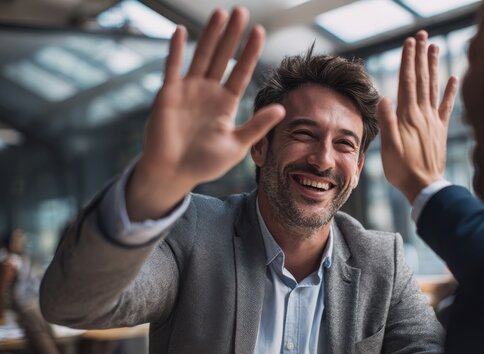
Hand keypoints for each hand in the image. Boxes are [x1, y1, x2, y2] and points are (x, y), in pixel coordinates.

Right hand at [127, 7, 285, 220]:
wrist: (173, 174)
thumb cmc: (204, 164)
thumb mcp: (236, 145)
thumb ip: (257, 126)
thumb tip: (282, 108)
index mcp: (225, 104)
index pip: (241, 72)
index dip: (250, 52)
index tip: (260, 32)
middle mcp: (208, 92)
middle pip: (223, 57)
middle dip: (232, 35)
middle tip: (242, 12)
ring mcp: (188, 91)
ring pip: (201, 56)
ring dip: (210, 35)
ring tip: (221, 13)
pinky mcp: (168, 94)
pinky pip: (172, 68)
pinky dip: (175, 50)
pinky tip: (181, 31)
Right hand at [377, 31, 457, 202]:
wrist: (425, 187)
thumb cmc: (403, 170)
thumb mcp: (389, 148)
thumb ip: (387, 123)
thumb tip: (384, 99)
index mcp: (408, 117)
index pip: (407, 82)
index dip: (408, 61)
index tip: (409, 43)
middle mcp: (422, 114)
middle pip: (422, 79)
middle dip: (421, 56)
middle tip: (421, 36)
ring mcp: (433, 121)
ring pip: (433, 87)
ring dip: (433, 66)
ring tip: (433, 47)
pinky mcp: (440, 129)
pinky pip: (446, 106)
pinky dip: (450, 91)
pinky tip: (453, 77)